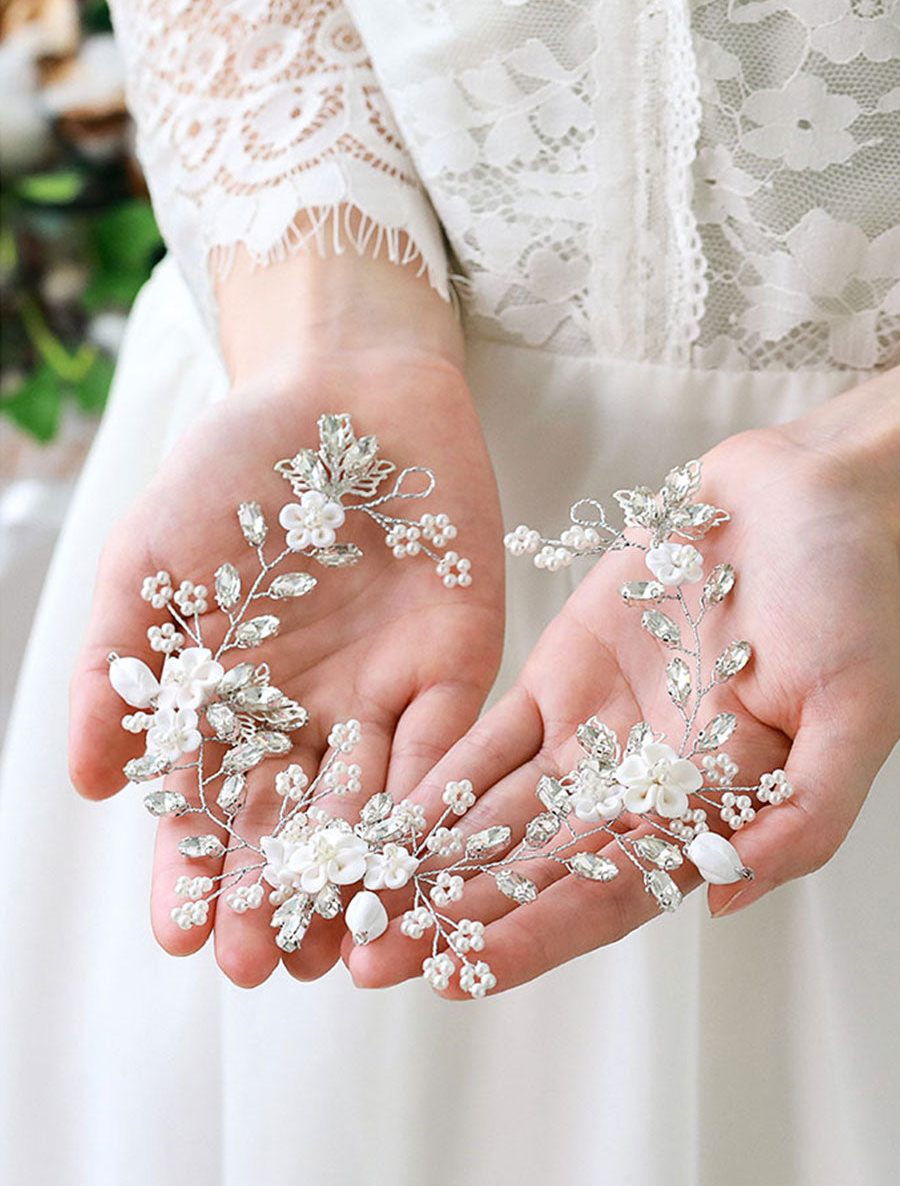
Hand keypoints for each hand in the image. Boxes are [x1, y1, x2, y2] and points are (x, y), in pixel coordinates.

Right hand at [69, 242, 504, 987]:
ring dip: (357, 875)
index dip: (194, 868)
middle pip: (290, 824)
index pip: (208, 804)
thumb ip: (119, 669)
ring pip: (370, 806)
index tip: (181, 934)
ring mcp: (383, 698)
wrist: (344, 393)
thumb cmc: (233, 466)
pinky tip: (417, 865)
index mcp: (231, 701)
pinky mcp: (455, 669)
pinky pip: (445, 750)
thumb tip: (88, 784)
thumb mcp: (150, 563)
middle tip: (258, 964)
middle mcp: (306, 716)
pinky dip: (431, 808)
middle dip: (274, 893)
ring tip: (341, 947)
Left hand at [347, 371, 899, 996]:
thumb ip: (802, 817)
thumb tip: (723, 903)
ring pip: (499, 812)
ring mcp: (594, 734)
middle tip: (369, 955)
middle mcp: (641, 789)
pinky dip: (439, 775)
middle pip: (535, 869)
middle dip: (453, 914)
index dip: (534, 937)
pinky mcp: (559, 675)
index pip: (609, 896)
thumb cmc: (855, 596)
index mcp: (708, 813)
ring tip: (355, 896)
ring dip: (428, 857)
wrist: (808, 496)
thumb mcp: (858, 712)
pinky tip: (384, 811)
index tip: (457, 972)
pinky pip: (489, 737)